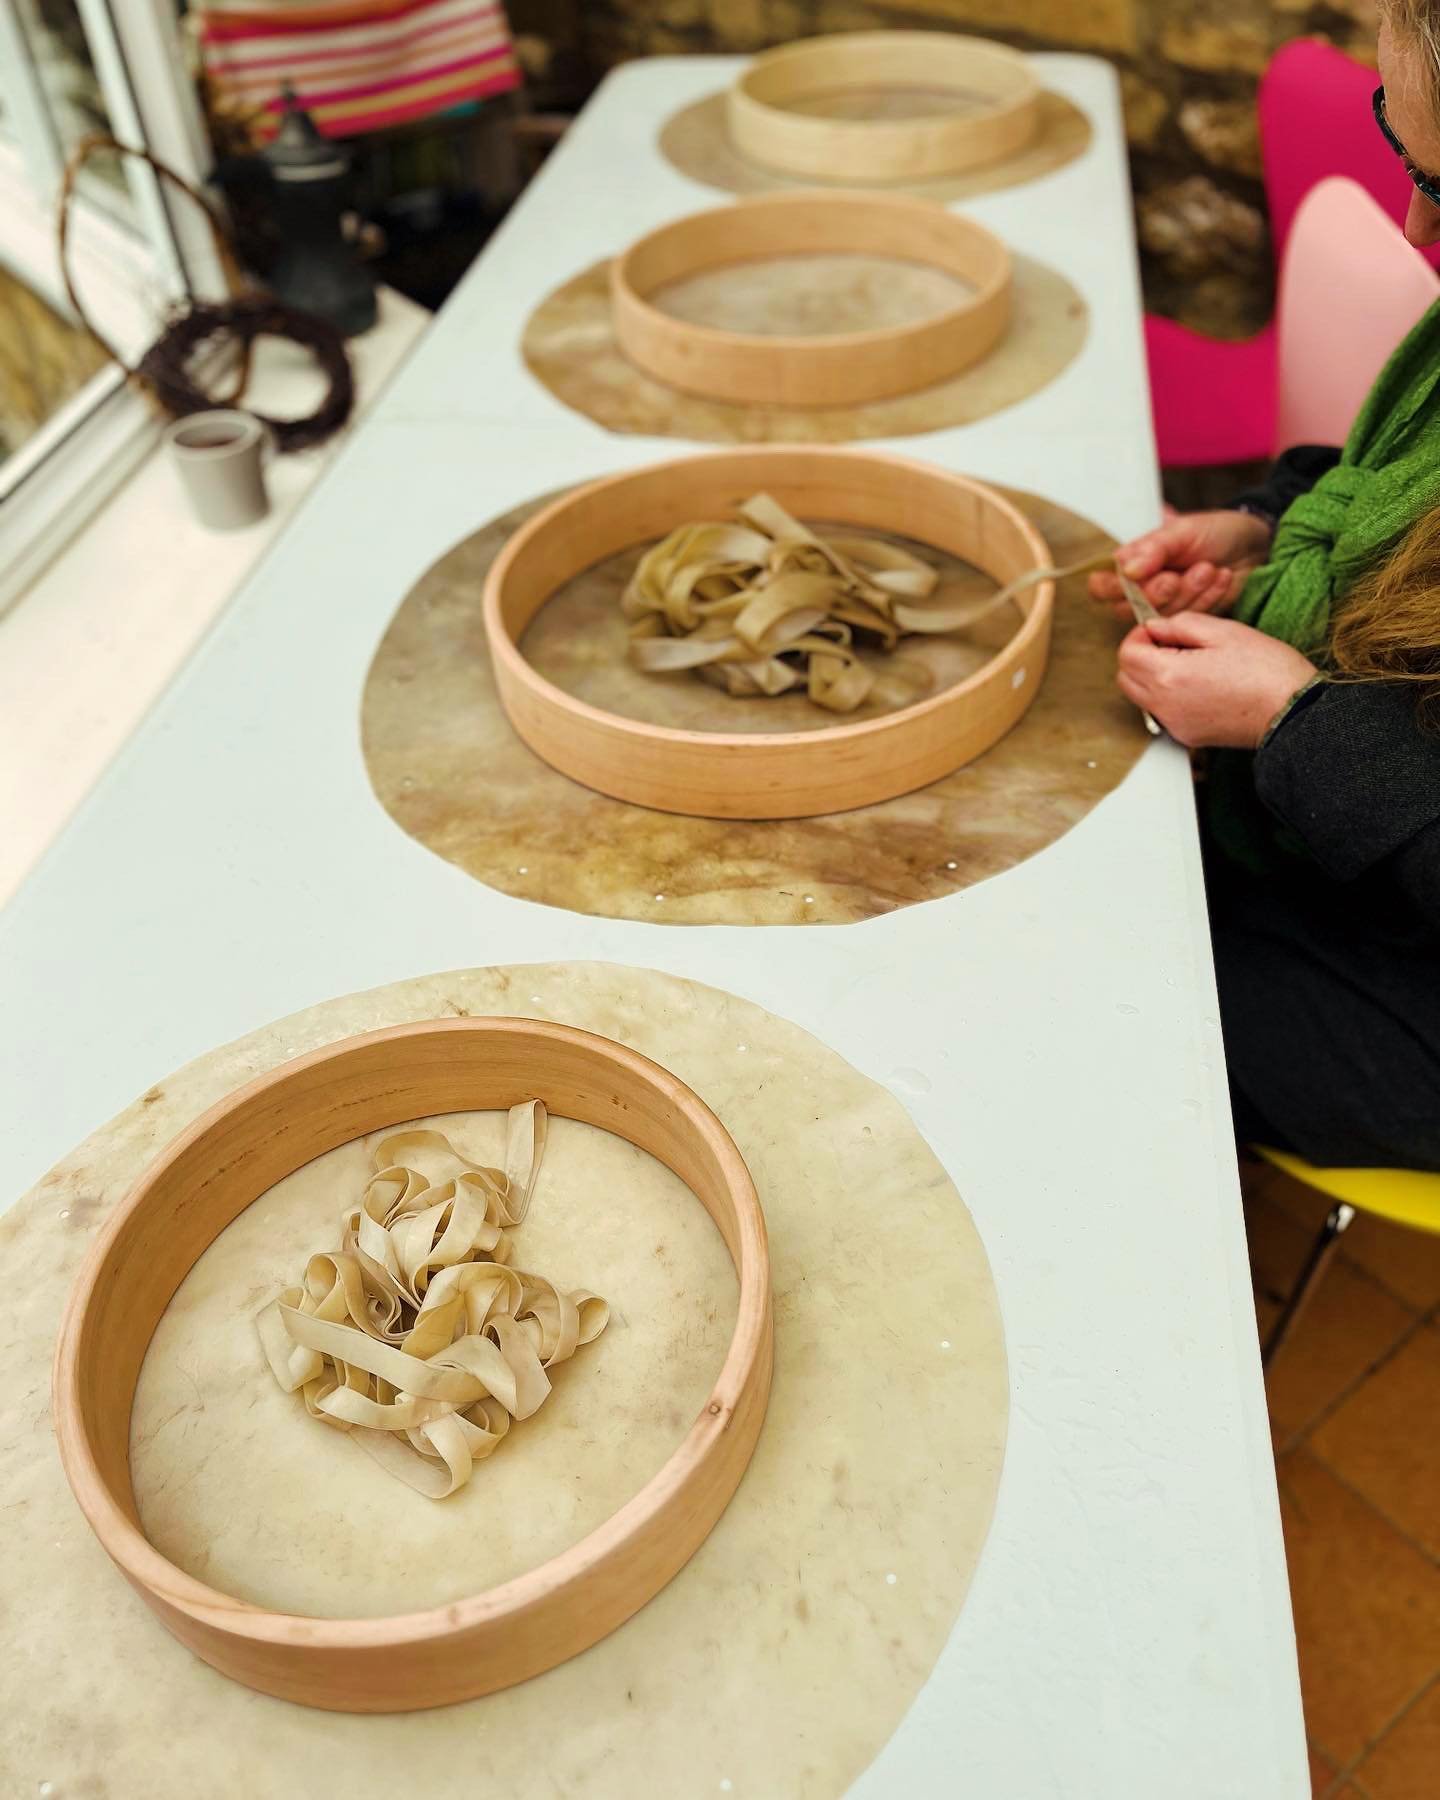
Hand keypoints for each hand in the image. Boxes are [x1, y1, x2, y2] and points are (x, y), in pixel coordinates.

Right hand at [1089, 508, 1273, 617]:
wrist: (1254, 545)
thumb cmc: (1214, 532)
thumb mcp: (1182, 531)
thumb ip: (1153, 550)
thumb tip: (1127, 570)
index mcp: (1130, 566)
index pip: (1102, 587)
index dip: (1116, 588)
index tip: (1144, 575)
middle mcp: (1141, 591)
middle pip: (1130, 609)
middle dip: (1161, 591)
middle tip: (1184, 571)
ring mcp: (1165, 609)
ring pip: (1161, 617)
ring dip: (1191, 591)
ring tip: (1210, 568)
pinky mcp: (1189, 622)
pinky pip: (1189, 621)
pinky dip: (1209, 598)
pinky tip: (1222, 578)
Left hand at [1116, 612, 1317, 748]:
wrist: (1293, 711)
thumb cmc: (1266, 670)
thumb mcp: (1223, 631)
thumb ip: (1180, 625)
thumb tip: (1155, 627)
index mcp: (1169, 676)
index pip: (1126, 654)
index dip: (1139, 636)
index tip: (1159, 630)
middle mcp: (1165, 706)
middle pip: (1126, 678)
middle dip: (1140, 657)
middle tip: (1170, 644)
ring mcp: (1175, 725)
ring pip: (1141, 697)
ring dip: (1152, 677)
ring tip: (1189, 663)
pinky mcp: (1188, 737)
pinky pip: (1163, 713)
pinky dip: (1169, 696)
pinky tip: (1200, 685)